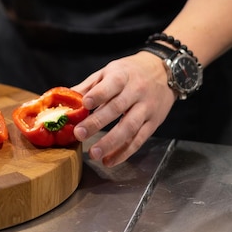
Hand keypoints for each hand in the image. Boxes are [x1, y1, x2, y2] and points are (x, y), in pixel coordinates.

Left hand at [72, 52, 175, 166]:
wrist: (164, 72)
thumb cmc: (130, 72)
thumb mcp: (109, 71)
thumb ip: (90, 86)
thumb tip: (68, 99)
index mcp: (123, 76)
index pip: (111, 85)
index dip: (98, 95)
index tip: (85, 104)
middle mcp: (136, 92)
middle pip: (117, 108)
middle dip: (97, 122)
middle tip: (79, 134)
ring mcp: (146, 108)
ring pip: (129, 127)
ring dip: (111, 143)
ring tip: (93, 154)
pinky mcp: (153, 123)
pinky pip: (139, 140)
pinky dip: (124, 152)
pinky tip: (109, 160)